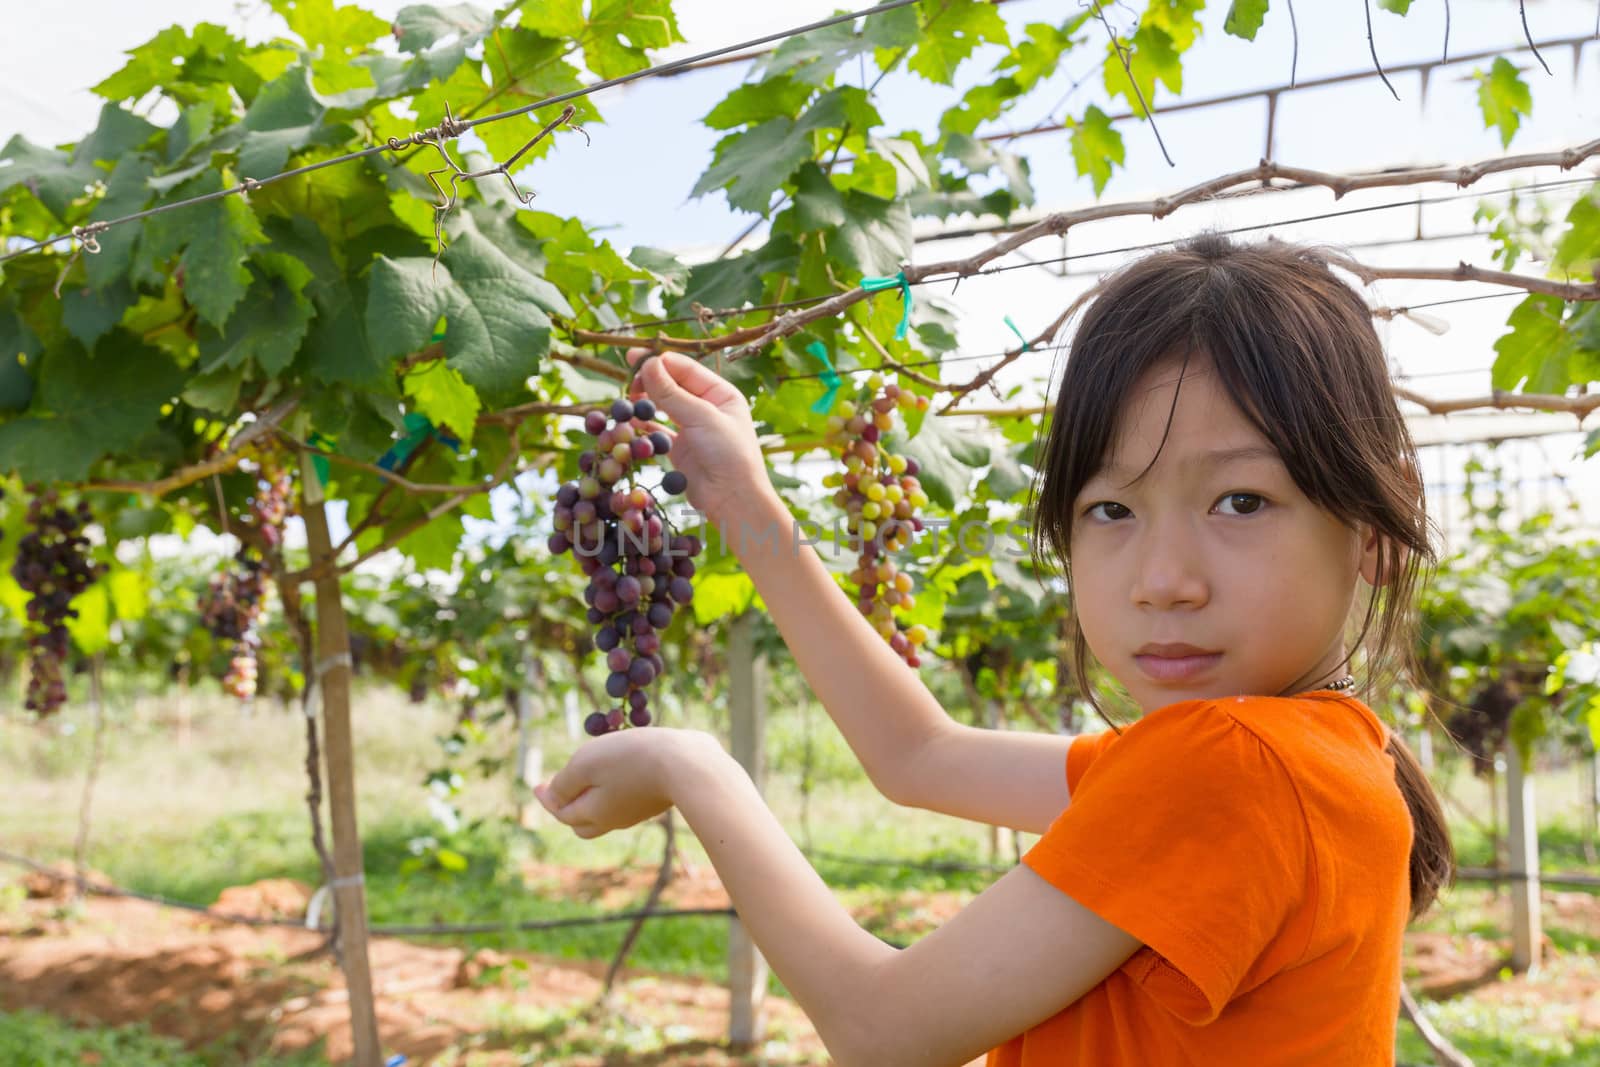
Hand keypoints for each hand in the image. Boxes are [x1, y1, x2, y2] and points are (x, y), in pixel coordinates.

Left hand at [535, 727, 721, 839]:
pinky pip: (627, 801)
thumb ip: (564, 784)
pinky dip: (614, 791)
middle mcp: (615, 818)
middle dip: (567, 807)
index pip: (562, 812)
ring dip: (592, 798)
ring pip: (606, 813)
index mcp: (593, 813)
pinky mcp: (657, 798)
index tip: (536, 785)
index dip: (546, 798)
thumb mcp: (586, 764)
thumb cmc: (631, 760)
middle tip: (559, 788)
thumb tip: (553, 797)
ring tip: (587, 777)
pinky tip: (619, 772)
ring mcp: (638, 810)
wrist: (689, 765)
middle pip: (583, 823)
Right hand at [625, 349, 771, 528]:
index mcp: (720, 393)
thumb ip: (672, 393)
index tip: (634, 360)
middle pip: (672, 384)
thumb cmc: (729, 454)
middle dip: (650, 380)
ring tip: (627, 399)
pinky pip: (657, 429)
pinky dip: (643, 424)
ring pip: (663, 406)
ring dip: (645, 401)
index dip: (660, 362)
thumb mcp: (702, 418)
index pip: (686, 368)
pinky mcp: (680, 447)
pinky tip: (630, 421)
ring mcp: (692, 427)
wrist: (733, 499)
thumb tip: (648, 365)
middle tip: (628, 382)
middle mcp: (706, 407)